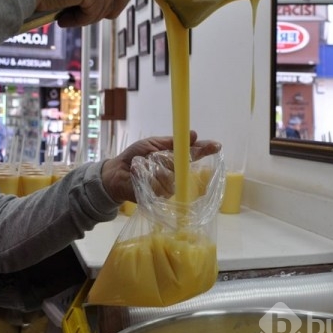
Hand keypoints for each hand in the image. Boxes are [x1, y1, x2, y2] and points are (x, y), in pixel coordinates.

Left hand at [100, 131, 221, 203]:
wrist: (116, 173)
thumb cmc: (135, 157)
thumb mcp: (152, 144)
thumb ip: (171, 142)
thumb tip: (193, 134)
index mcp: (175, 159)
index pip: (194, 154)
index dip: (205, 150)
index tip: (216, 145)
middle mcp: (175, 174)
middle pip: (182, 164)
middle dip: (167, 157)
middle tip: (154, 155)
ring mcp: (168, 188)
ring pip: (169, 175)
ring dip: (152, 166)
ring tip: (141, 165)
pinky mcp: (157, 198)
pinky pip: (156, 184)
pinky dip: (144, 175)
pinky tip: (137, 174)